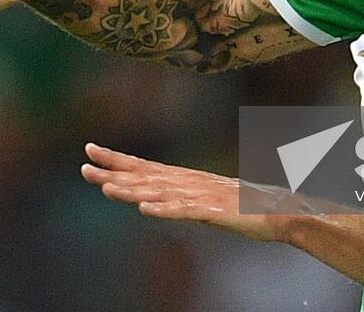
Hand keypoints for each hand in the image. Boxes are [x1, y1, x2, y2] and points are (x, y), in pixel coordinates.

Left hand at [81, 142, 283, 241]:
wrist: (280, 211)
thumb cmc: (245, 207)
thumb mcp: (205, 200)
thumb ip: (180, 198)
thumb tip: (153, 199)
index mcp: (185, 179)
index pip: (143, 166)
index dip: (116, 159)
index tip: (89, 150)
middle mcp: (188, 183)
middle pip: (145, 176)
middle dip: (113, 171)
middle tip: (83, 165)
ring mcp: (201, 196)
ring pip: (159, 193)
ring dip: (132, 191)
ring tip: (105, 188)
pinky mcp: (215, 213)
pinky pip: (185, 212)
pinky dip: (165, 210)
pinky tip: (145, 210)